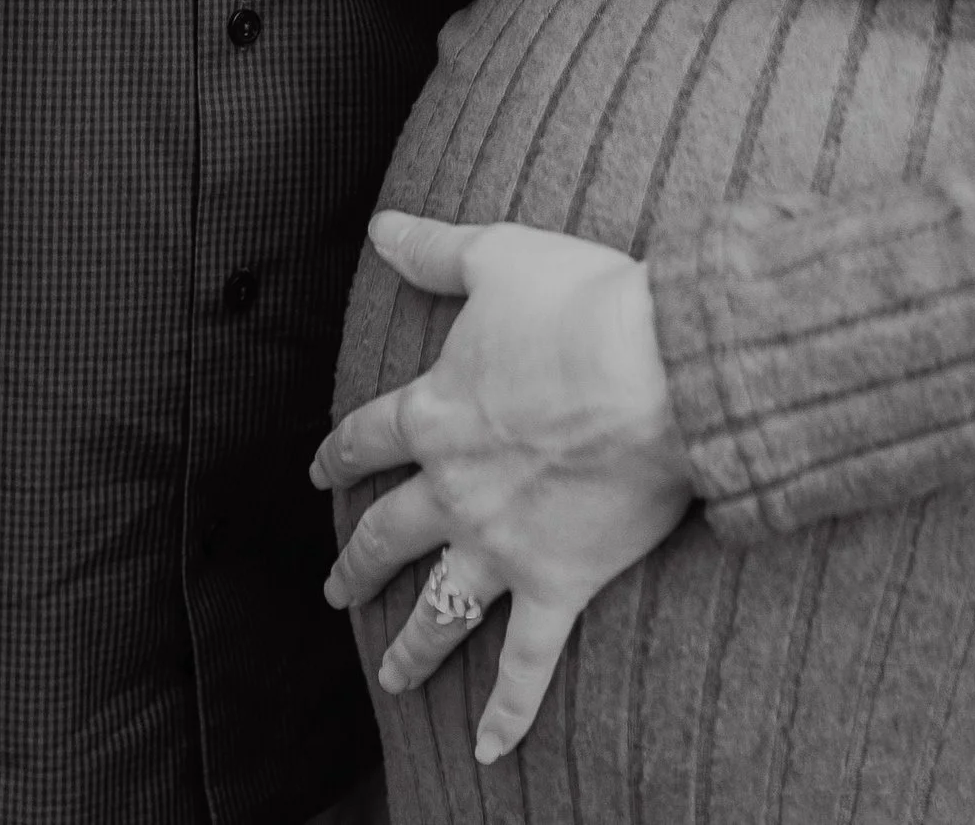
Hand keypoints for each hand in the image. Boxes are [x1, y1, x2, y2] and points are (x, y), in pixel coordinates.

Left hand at [311, 211, 692, 766]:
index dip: (339, 453)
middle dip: (358, 561)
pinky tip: (488, 751)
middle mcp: (454, 487)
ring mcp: (502, 544)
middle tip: (336, 587)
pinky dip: (507, 712)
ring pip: (441, 607)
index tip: (318, 471)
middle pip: (388, 533)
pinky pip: (526, 663)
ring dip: (411, 645)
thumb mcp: (497, 255)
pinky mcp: (559, 584)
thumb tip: (380, 225)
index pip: (367, 437)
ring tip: (391, 675)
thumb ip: (434, 248)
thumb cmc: (581, 303)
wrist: (656, 369)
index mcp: (435, 412)